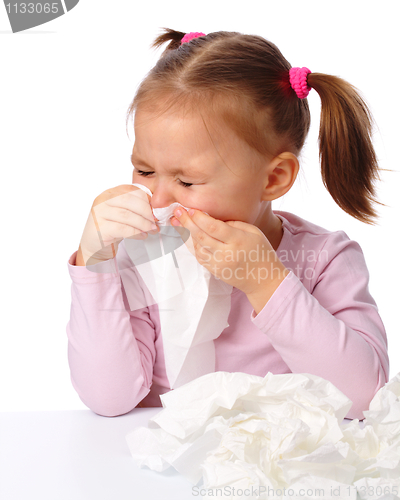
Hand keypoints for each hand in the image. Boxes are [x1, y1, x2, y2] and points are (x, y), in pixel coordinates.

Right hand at [78, 185, 158, 264]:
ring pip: (127, 215)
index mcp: (110, 193)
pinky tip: (143, 235)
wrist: (95, 246)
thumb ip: (135, 208)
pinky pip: (122, 229)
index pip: (131, 190)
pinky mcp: (100, 228)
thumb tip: (156, 210)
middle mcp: (102, 200)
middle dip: (146, 211)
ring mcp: (99, 214)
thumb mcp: (123, 214)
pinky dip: (136, 233)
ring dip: (143, 223)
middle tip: (156, 221)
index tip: (156, 210)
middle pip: (129, 200)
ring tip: (152, 229)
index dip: (147, 199)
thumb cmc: (112, 228)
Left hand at [171, 209, 288, 307]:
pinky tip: (186, 235)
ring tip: (177, 222)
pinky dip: (191, 245)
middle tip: (177, 211)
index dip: (200, 218)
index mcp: (238, 241)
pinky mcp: (214, 271)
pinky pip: (199, 256)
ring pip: (197, 247)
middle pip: (201, 236)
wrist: (263, 280)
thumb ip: (233, 223)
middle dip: (187, 222)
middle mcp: (226, 254)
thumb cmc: (260, 252)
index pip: (214, 228)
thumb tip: (211, 218)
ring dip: (185, 233)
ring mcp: (219, 264)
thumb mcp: (253, 232)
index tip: (190, 209)